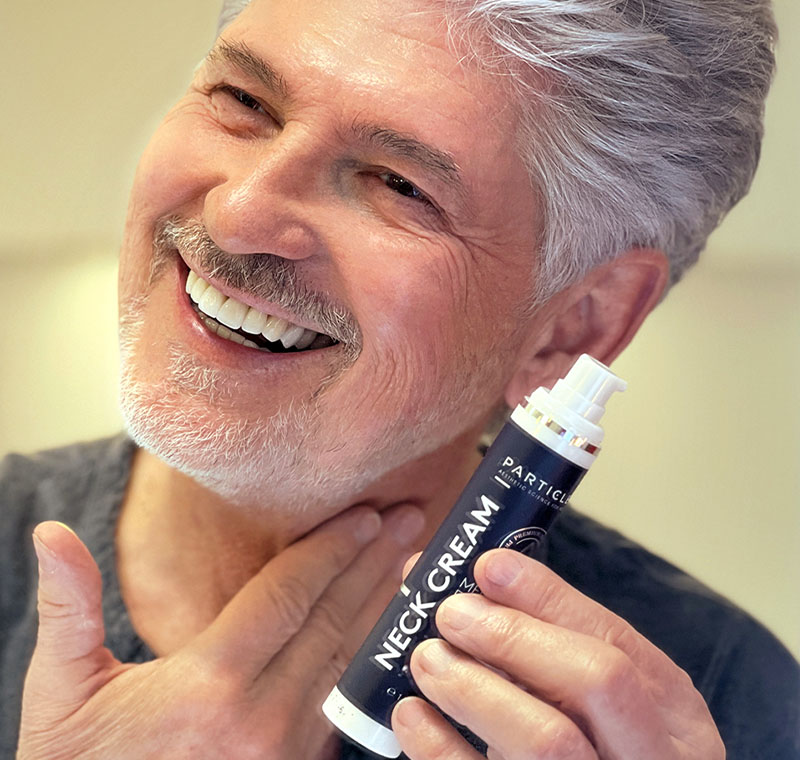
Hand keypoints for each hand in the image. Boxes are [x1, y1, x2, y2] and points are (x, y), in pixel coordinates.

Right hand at [17, 505, 423, 759]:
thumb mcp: (63, 690)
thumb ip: (69, 606)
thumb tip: (50, 535)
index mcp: (210, 684)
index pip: (288, 595)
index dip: (331, 547)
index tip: (367, 512)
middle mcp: (260, 721)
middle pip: (331, 623)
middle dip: (373, 564)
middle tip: (411, 519)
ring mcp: (285, 757)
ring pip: (346, 665)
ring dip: (382, 609)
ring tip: (412, 564)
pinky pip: (341, 712)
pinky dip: (366, 664)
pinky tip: (385, 636)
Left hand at [391, 549, 724, 759]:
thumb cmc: (608, 743)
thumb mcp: (619, 691)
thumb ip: (562, 632)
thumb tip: (484, 570)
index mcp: (675, 722)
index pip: (617, 648)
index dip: (546, 601)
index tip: (487, 565)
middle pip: (594, 685)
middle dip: (514, 637)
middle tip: (450, 613)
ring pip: (545, 743)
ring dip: (472, 688)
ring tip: (427, 658)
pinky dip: (440, 749)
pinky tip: (412, 715)